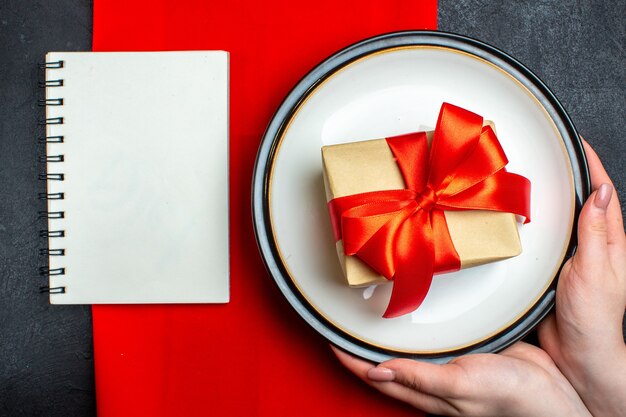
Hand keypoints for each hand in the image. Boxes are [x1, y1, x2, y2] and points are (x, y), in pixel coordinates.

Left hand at [332, 342, 590, 416]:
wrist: (550, 394)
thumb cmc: (509, 398)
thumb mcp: (460, 384)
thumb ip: (419, 377)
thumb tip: (376, 370)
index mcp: (423, 390)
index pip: (371, 373)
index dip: (347, 357)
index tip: (328, 336)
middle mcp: (428, 380)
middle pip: (381, 363)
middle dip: (357, 345)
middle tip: (338, 321)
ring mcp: (443, 367)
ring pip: (402, 351)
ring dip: (381, 336)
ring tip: (363, 317)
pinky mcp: (460, 353)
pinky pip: (427, 343)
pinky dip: (412, 330)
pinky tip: (410, 319)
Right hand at [538, 140, 625, 415]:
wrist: (579, 356)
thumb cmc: (596, 319)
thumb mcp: (597, 271)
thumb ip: (597, 233)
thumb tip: (601, 193)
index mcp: (610, 241)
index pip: (603, 194)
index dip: (592, 165)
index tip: (577, 141)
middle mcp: (592, 246)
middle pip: (581, 201)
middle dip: (568, 175)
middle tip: (547, 154)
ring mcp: (570, 259)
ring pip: (559, 221)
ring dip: (547, 200)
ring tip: (528, 180)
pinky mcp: (550, 272)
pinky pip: (541, 242)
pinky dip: (531, 226)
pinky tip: (515, 222)